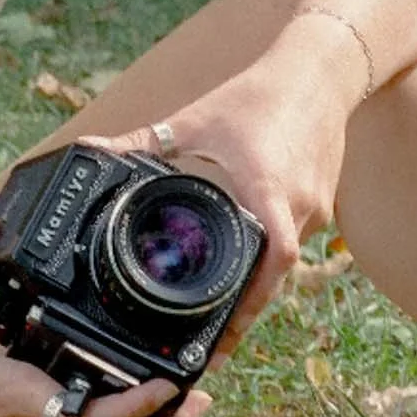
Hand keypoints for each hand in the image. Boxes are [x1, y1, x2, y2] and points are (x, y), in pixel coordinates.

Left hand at [127, 56, 349, 361]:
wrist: (319, 70)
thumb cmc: (257, 95)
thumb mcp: (192, 120)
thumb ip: (139, 142)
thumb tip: (91, 150)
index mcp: (265, 189)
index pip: (268, 265)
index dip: (246, 309)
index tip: (219, 340)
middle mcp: (296, 206)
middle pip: (273, 278)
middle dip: (243, 313)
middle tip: (211, 346)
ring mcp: (316, 208)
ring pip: (284, 263)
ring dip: (256, 285)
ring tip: (225, 314)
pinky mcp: (325, 203)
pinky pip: (294, 240)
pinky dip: (269, 253)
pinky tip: (248, 257)